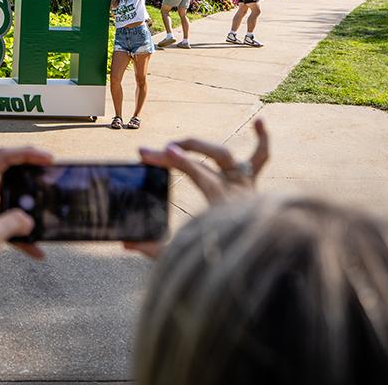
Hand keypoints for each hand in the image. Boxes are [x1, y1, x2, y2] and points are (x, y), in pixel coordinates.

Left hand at [0, 147, 53, 284]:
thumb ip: (12, 223)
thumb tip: (29, 220)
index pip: (1, 158)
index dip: (27, 154)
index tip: (48, 158)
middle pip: (7, 177)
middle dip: (30, 181)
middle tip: (51, 185)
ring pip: (8, 201)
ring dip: (26, 212)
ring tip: (47, 219)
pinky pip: (3, 221)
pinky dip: (18, 233)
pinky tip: (35, 250)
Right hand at [125, 118, 269, 258]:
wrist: (258, 266)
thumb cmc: (221, 262)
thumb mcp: (185, 257)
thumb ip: (155, 250)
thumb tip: (125, 243)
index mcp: (225, 204)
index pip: (197, 173)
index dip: (174, 161)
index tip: (149, 154)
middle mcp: (239, 191)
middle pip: (206, 161)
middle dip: (178, 154)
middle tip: (154, 152)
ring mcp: (248, 187)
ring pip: (229, 156)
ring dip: (203, 146)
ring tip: (179, 142)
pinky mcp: (253, 187)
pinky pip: (260, 159)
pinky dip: (261, 140)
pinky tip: (259, 121)